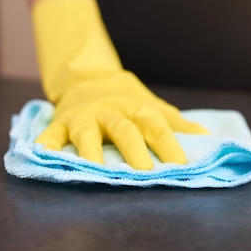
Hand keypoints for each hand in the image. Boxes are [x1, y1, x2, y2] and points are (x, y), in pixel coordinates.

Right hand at [36, 71, 207, 169]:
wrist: (87, 78)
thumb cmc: (126, 101)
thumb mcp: (152, 107)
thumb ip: (176, 124)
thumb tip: (206, 137)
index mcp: (136, 109)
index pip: (156, 126)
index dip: (169, 145)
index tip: (181, 165)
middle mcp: (110, 113)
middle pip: (123, 130)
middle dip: (133, 150)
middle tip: (144, 171)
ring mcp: (83, 118)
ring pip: (86, 134)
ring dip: (90, 151)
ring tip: (95, 169)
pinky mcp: (59, 123)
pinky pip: (51, 134)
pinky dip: (46, 144)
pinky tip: (44, 156)